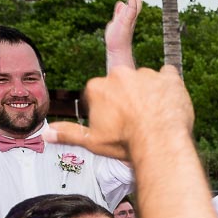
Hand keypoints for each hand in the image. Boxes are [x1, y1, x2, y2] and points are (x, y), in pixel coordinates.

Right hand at [45, 66, 193, 160]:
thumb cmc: (126, 143)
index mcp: (98, 87)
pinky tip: (170, 104)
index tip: (117, 121)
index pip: (102, 93)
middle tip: (137, 119)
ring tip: (155, 116)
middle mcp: (120, 75)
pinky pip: (169, 76)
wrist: (159, 144)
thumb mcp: (93, 141)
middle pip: (124, 83)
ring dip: (150, 93)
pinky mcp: (168, 77)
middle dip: (129, 97)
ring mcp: (145, 74)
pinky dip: (170, 87)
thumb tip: (47, 133)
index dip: (110, 108)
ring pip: (146, 80)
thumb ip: (69, 133)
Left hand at [105, 0, 144, 55]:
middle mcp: (132, 14)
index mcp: (129, 13)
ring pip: (137, 1)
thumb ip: (119, 12)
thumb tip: (121, 3)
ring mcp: (130, 17)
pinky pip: (132, 8)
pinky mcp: (127, 20)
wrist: (117, 48)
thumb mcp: (116, 20)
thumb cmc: (116, 37)